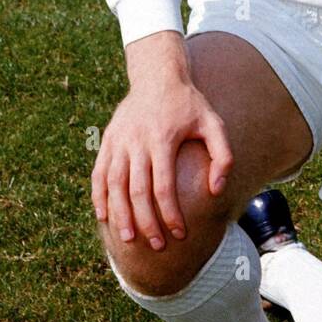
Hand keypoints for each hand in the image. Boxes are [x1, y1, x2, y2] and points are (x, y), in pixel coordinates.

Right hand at [90, 32, 233, 250]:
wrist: (157, 76)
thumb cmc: (190, 105)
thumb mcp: (214, 123)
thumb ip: (223, 155)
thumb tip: (216, 189)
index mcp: (163, 138)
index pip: (163, 186)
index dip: (170, 213)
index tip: (180, 234)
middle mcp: (137, 141)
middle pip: (137, 191)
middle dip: (146, 222)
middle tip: (156, 246)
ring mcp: (119, 141)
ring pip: (114, 185)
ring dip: (120, 214)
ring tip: (128, 238)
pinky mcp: (108, 140)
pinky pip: (99, 173)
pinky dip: (99, 196)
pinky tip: (103, 216)